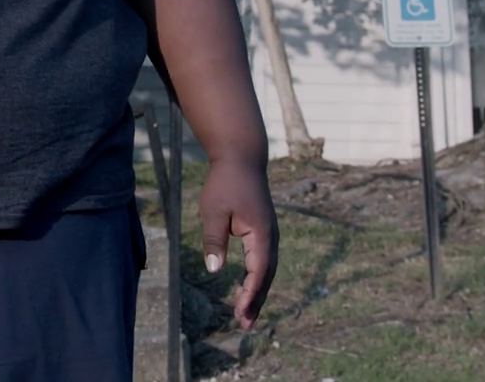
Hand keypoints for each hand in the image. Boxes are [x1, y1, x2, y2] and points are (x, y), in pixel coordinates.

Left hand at [198, 159, 277, 329]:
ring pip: (266, 270)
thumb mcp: (214, 210)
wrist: (240, 158)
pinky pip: (262, 261)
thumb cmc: (225, 182)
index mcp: (261, 234)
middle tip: (243, 324)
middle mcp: (270, 237)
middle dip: (256, 301)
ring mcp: (269, 234)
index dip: (249, 294)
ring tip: (245, 314)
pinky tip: (244, 288)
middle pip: (266, 276)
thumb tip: (214, 270)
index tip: (239, 312)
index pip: (258, 271)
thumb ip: (214, 240)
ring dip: (257, 292)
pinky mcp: (263, 231)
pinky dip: (256, 278)